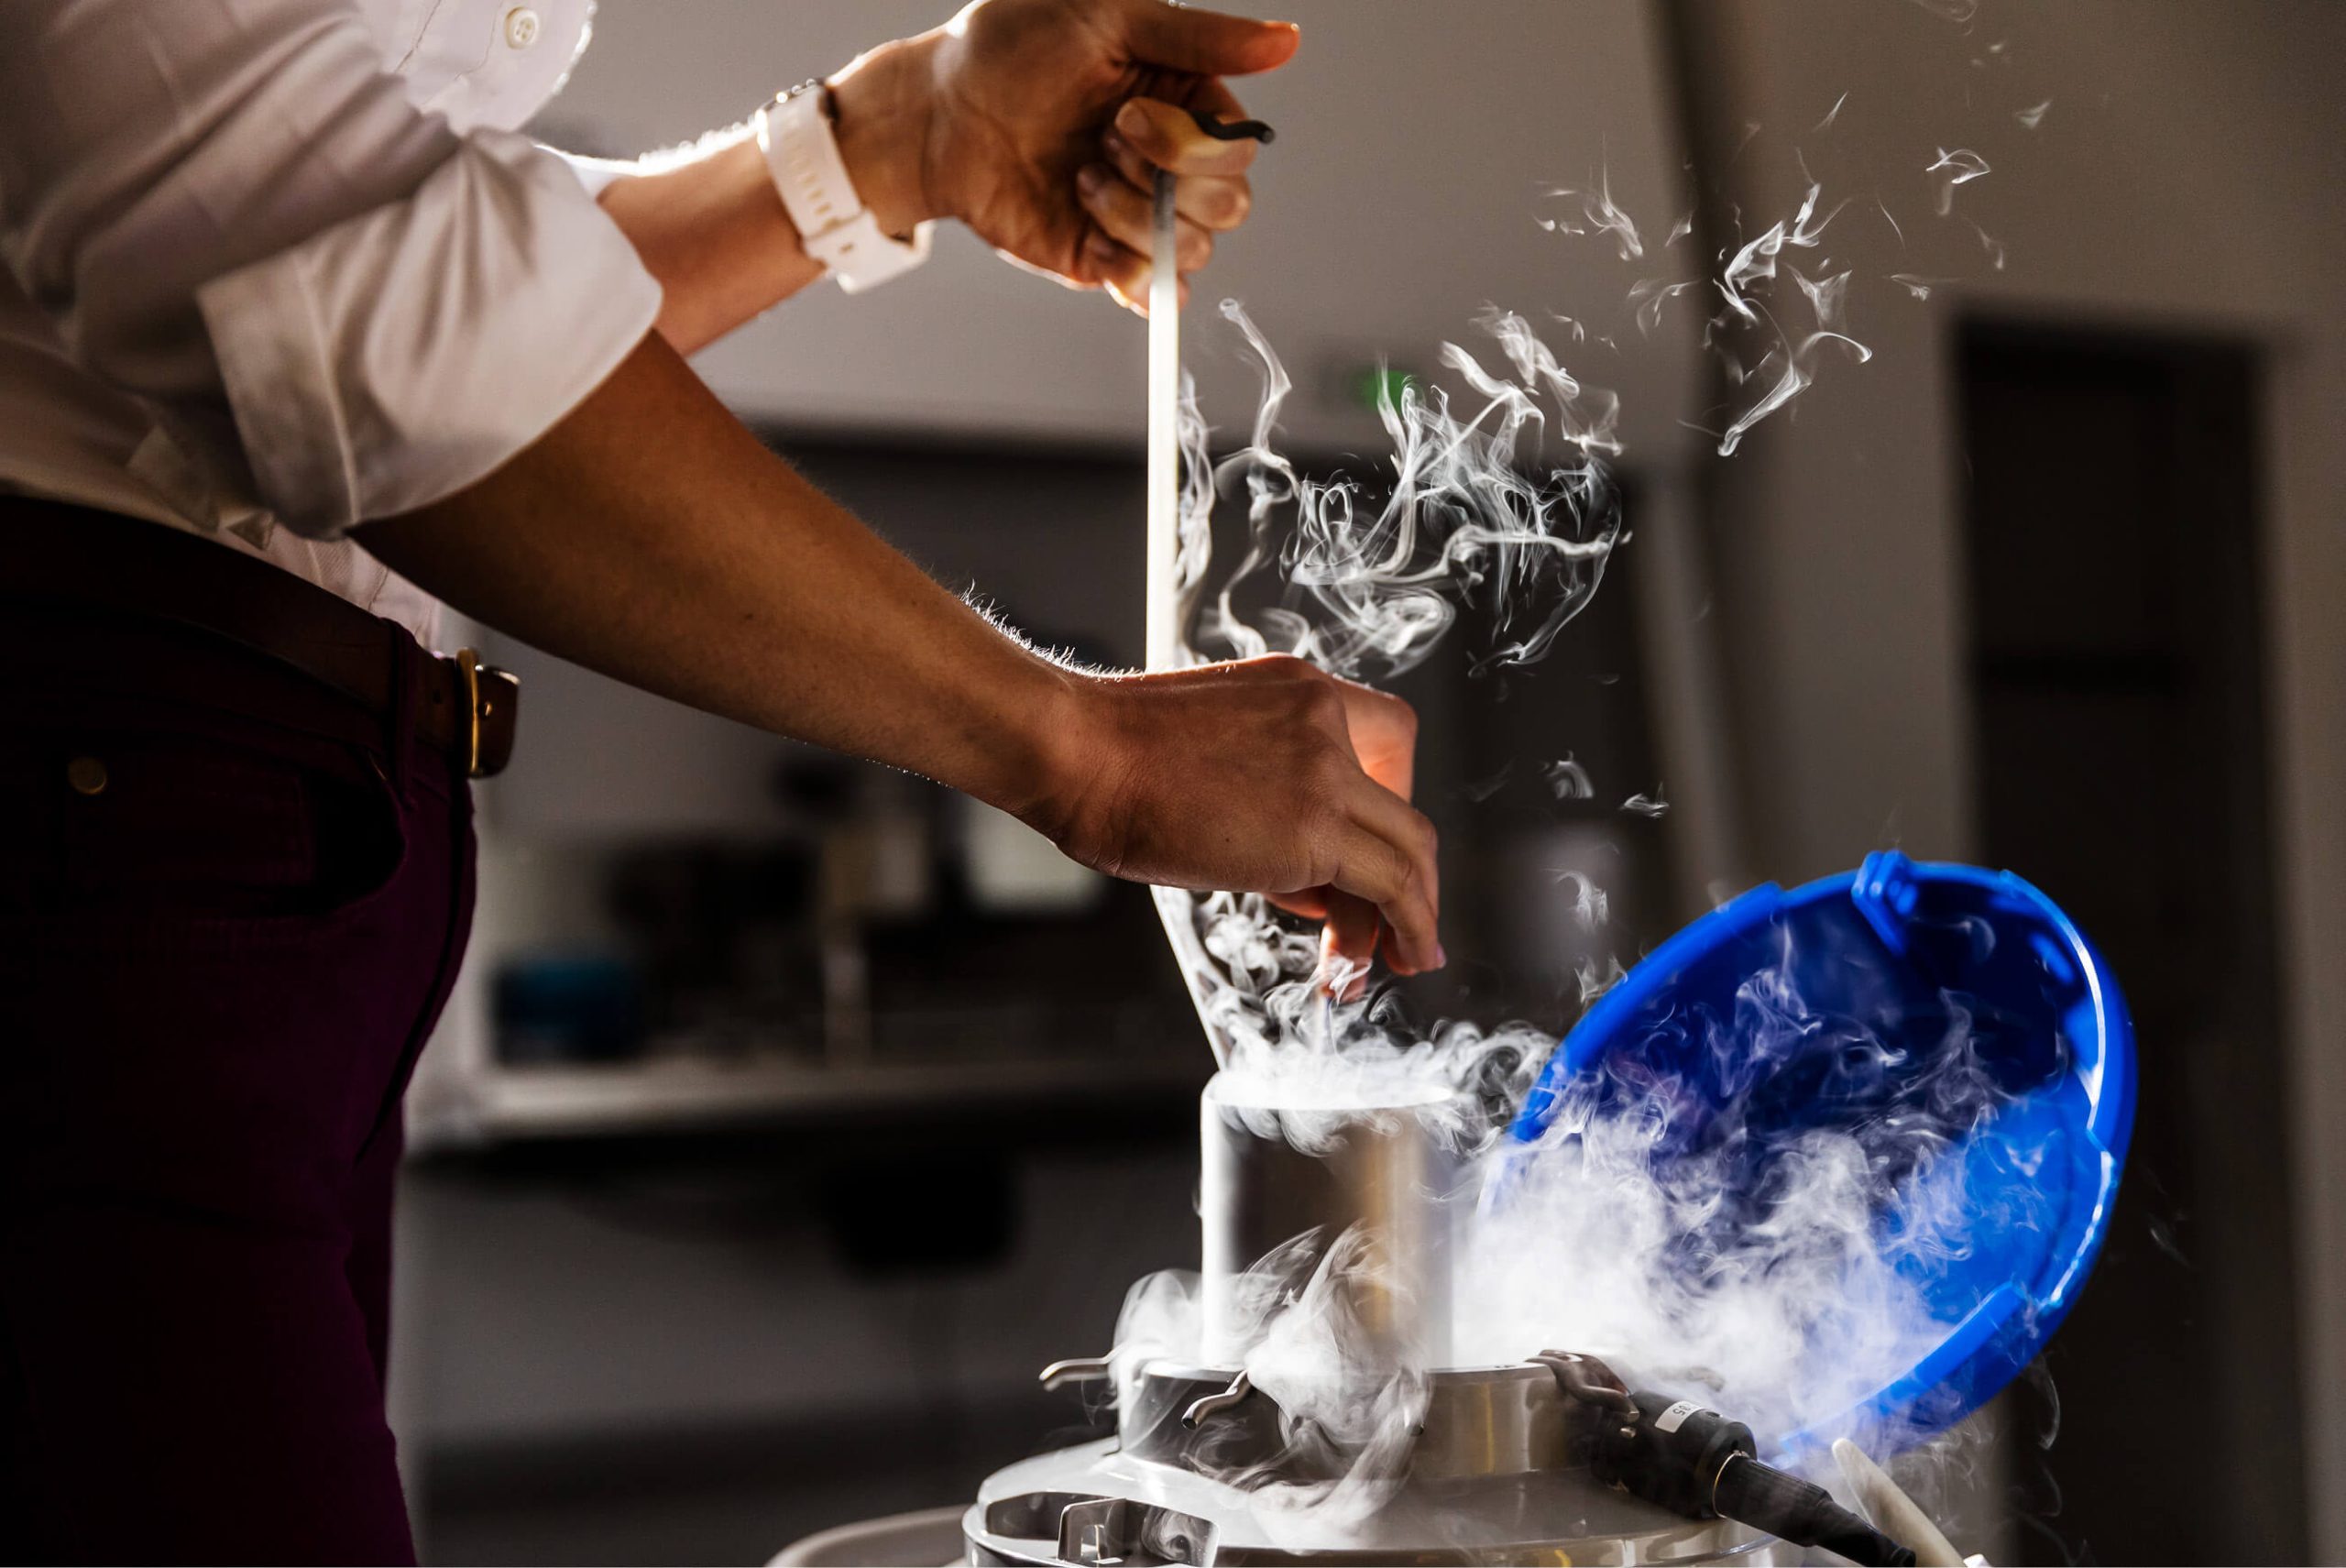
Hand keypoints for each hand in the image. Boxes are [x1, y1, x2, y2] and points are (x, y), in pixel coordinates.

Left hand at [832, 0, 1298, 313]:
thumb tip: (1288, 42)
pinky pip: (1154, 293)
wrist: (937, 113)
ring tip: (1079, 180)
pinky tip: (1091, 237)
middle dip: (1166, 180)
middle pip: (1230, 207)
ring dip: (1133, 218)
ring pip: (1192, 251)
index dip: (1192, 145)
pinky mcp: (1103, 259)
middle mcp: (1169, 163)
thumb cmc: (1010, 49)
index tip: (1126, 114)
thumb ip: (1202, 38)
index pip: (1238, 151)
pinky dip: (1133, 276)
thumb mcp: (1111, 17)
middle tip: (1101, 144)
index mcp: (1184, 104)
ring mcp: (1139, 216)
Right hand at [1032, 656, 1442, 980]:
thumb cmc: (1107, 760)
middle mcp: (1324, 718)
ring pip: (1408, 849)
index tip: (1363, 848)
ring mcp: (1325, 770)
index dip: (1390, 795)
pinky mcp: (1316, 828)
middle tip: (1396, 920)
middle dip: (1407, 870)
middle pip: (1402, 804)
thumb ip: (1260, 788)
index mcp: (1297, 690)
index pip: (1387, 734)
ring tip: (1399, 958)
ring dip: (1411, 912)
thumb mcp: (1203, 753)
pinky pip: (1393, 885)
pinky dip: (1410, 926)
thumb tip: (1296, 870)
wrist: (1079, 752)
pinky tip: (1404, 958)